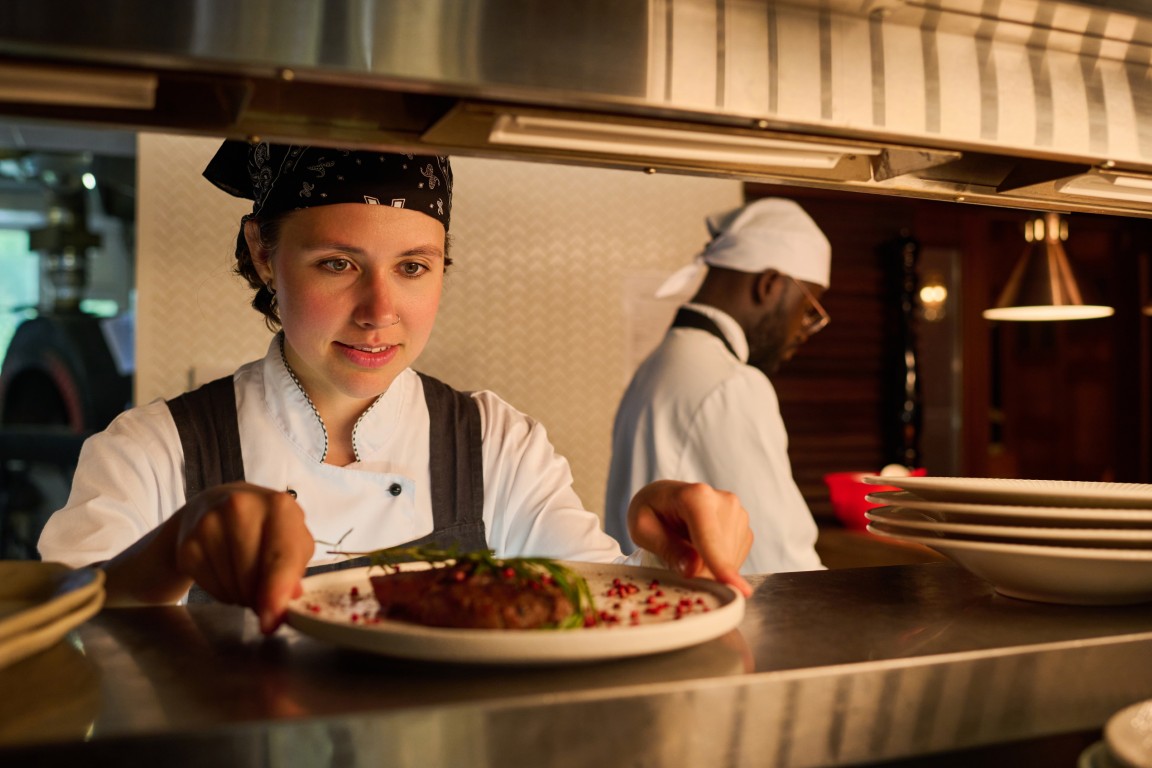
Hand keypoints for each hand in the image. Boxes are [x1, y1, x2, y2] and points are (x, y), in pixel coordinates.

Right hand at [174, 482, 313, 633]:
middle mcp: (242, 508)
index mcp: (279, 506)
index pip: (281, 557)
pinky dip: (221, 592)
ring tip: (244, 577)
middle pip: (252, 578)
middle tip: (263, 592)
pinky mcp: (188, 544)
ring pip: (230, 586)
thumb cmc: (264, 527)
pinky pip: (209, 588)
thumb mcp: (292, 540)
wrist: (215, 506)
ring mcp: (209, 524)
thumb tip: (280, 609)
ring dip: (241, 596)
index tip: (272, 620)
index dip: (277, 593)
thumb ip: (294, 572)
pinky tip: (226, 573)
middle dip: (260, 598)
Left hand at [626, 480, 752, 595]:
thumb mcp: (643, 529)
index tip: (738, 589)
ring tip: (686, 549)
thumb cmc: (651, 511)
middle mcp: (724, 502)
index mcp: (696, 496)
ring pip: (730, 560)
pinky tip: (701, 552)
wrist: (665, 498)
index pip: (710, 537)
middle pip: (722, 554)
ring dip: (709, 569)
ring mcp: (738, 515)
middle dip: (702, 573)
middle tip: (677, 566)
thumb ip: (668, 549)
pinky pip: (735, 560)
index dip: (720, 564)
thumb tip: (694, 570)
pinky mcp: (744, 529)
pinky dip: (718, 566)